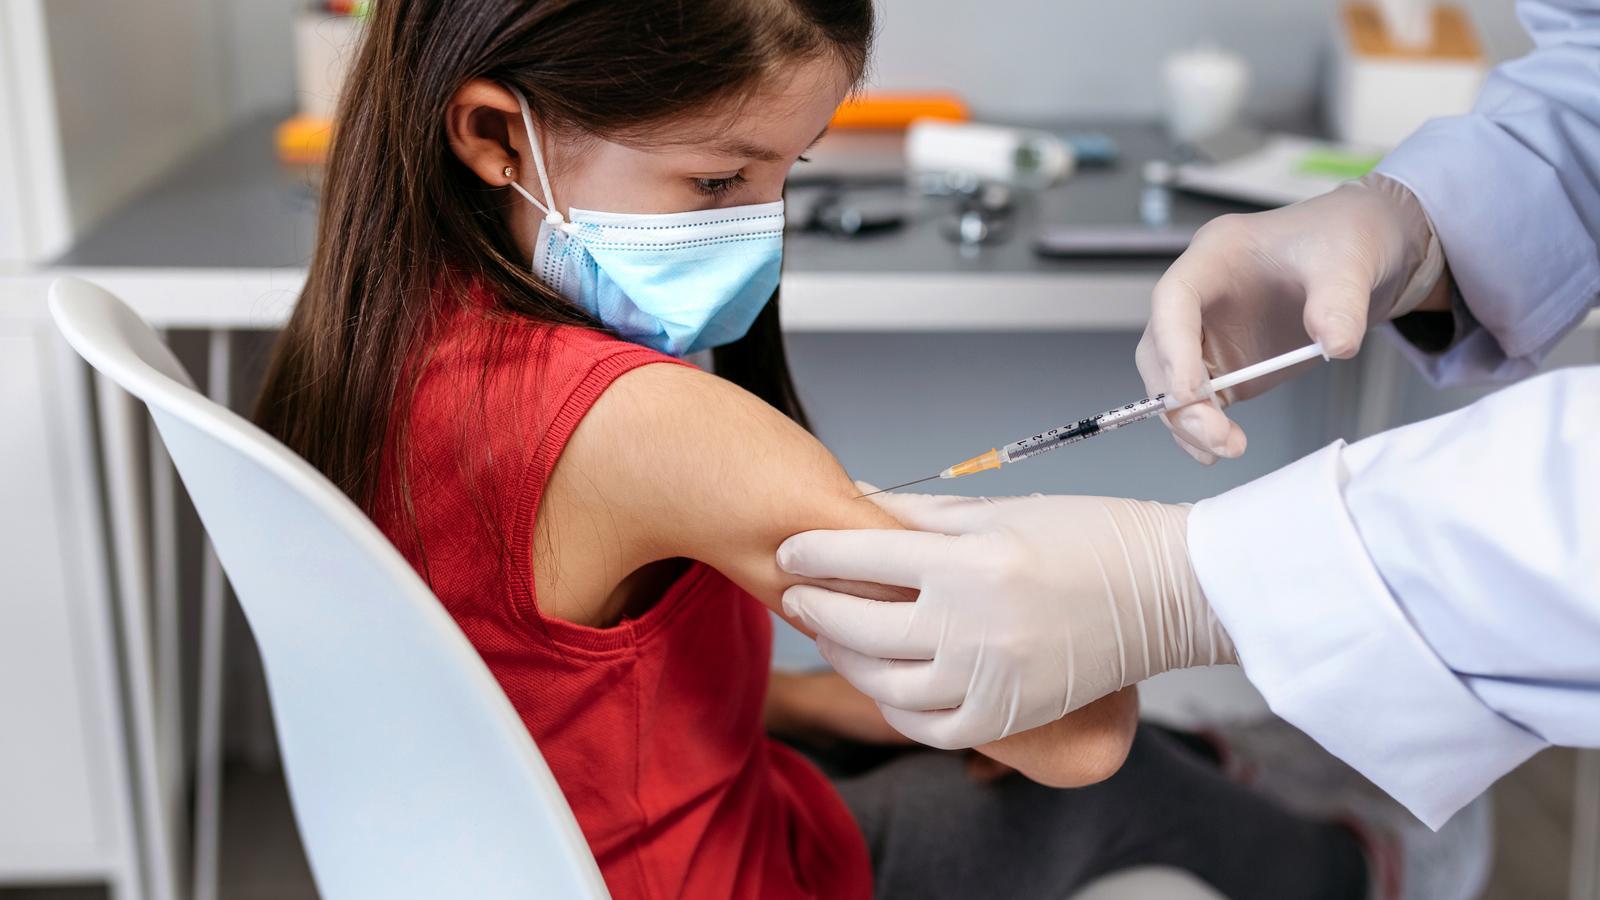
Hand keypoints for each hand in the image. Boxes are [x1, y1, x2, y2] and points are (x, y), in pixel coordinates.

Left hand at [776, 491, 1233, 749]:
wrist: (1169, 590)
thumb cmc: (1091, 536)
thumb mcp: (1000, 508)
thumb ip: (919, 514)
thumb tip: (854, 498)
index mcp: (972, 561)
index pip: (863, 557)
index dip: (813, 553)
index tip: (789, 551)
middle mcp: (976, 625)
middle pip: (862, 626)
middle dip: (817, 608)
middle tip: (799, 595)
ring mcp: (992, 678)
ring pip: (886, 685)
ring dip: (847, 660)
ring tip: (833, 637)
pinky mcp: (1010, 715)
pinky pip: (929, 726)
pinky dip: (894, 708)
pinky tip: (881, 683)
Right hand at [1138, 172, 1444, 463]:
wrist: (1364, 255)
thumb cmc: (1343, 239)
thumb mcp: (1351, 259)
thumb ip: (1341, 301)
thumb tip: (1337, 344)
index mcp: (1216, 255)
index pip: (1173, 299)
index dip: (1172, 345)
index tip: (1189, 391)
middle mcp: (1201, 297)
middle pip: (1160, 349)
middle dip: (1179, 397)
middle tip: (1214, 433)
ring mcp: (1208, 333)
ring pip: (1171, 382)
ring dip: (1189, 421)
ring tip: (1227, 446)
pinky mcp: (1226, 365)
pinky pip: (1200, 402)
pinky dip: (1204, 429)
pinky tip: (1223, 447)